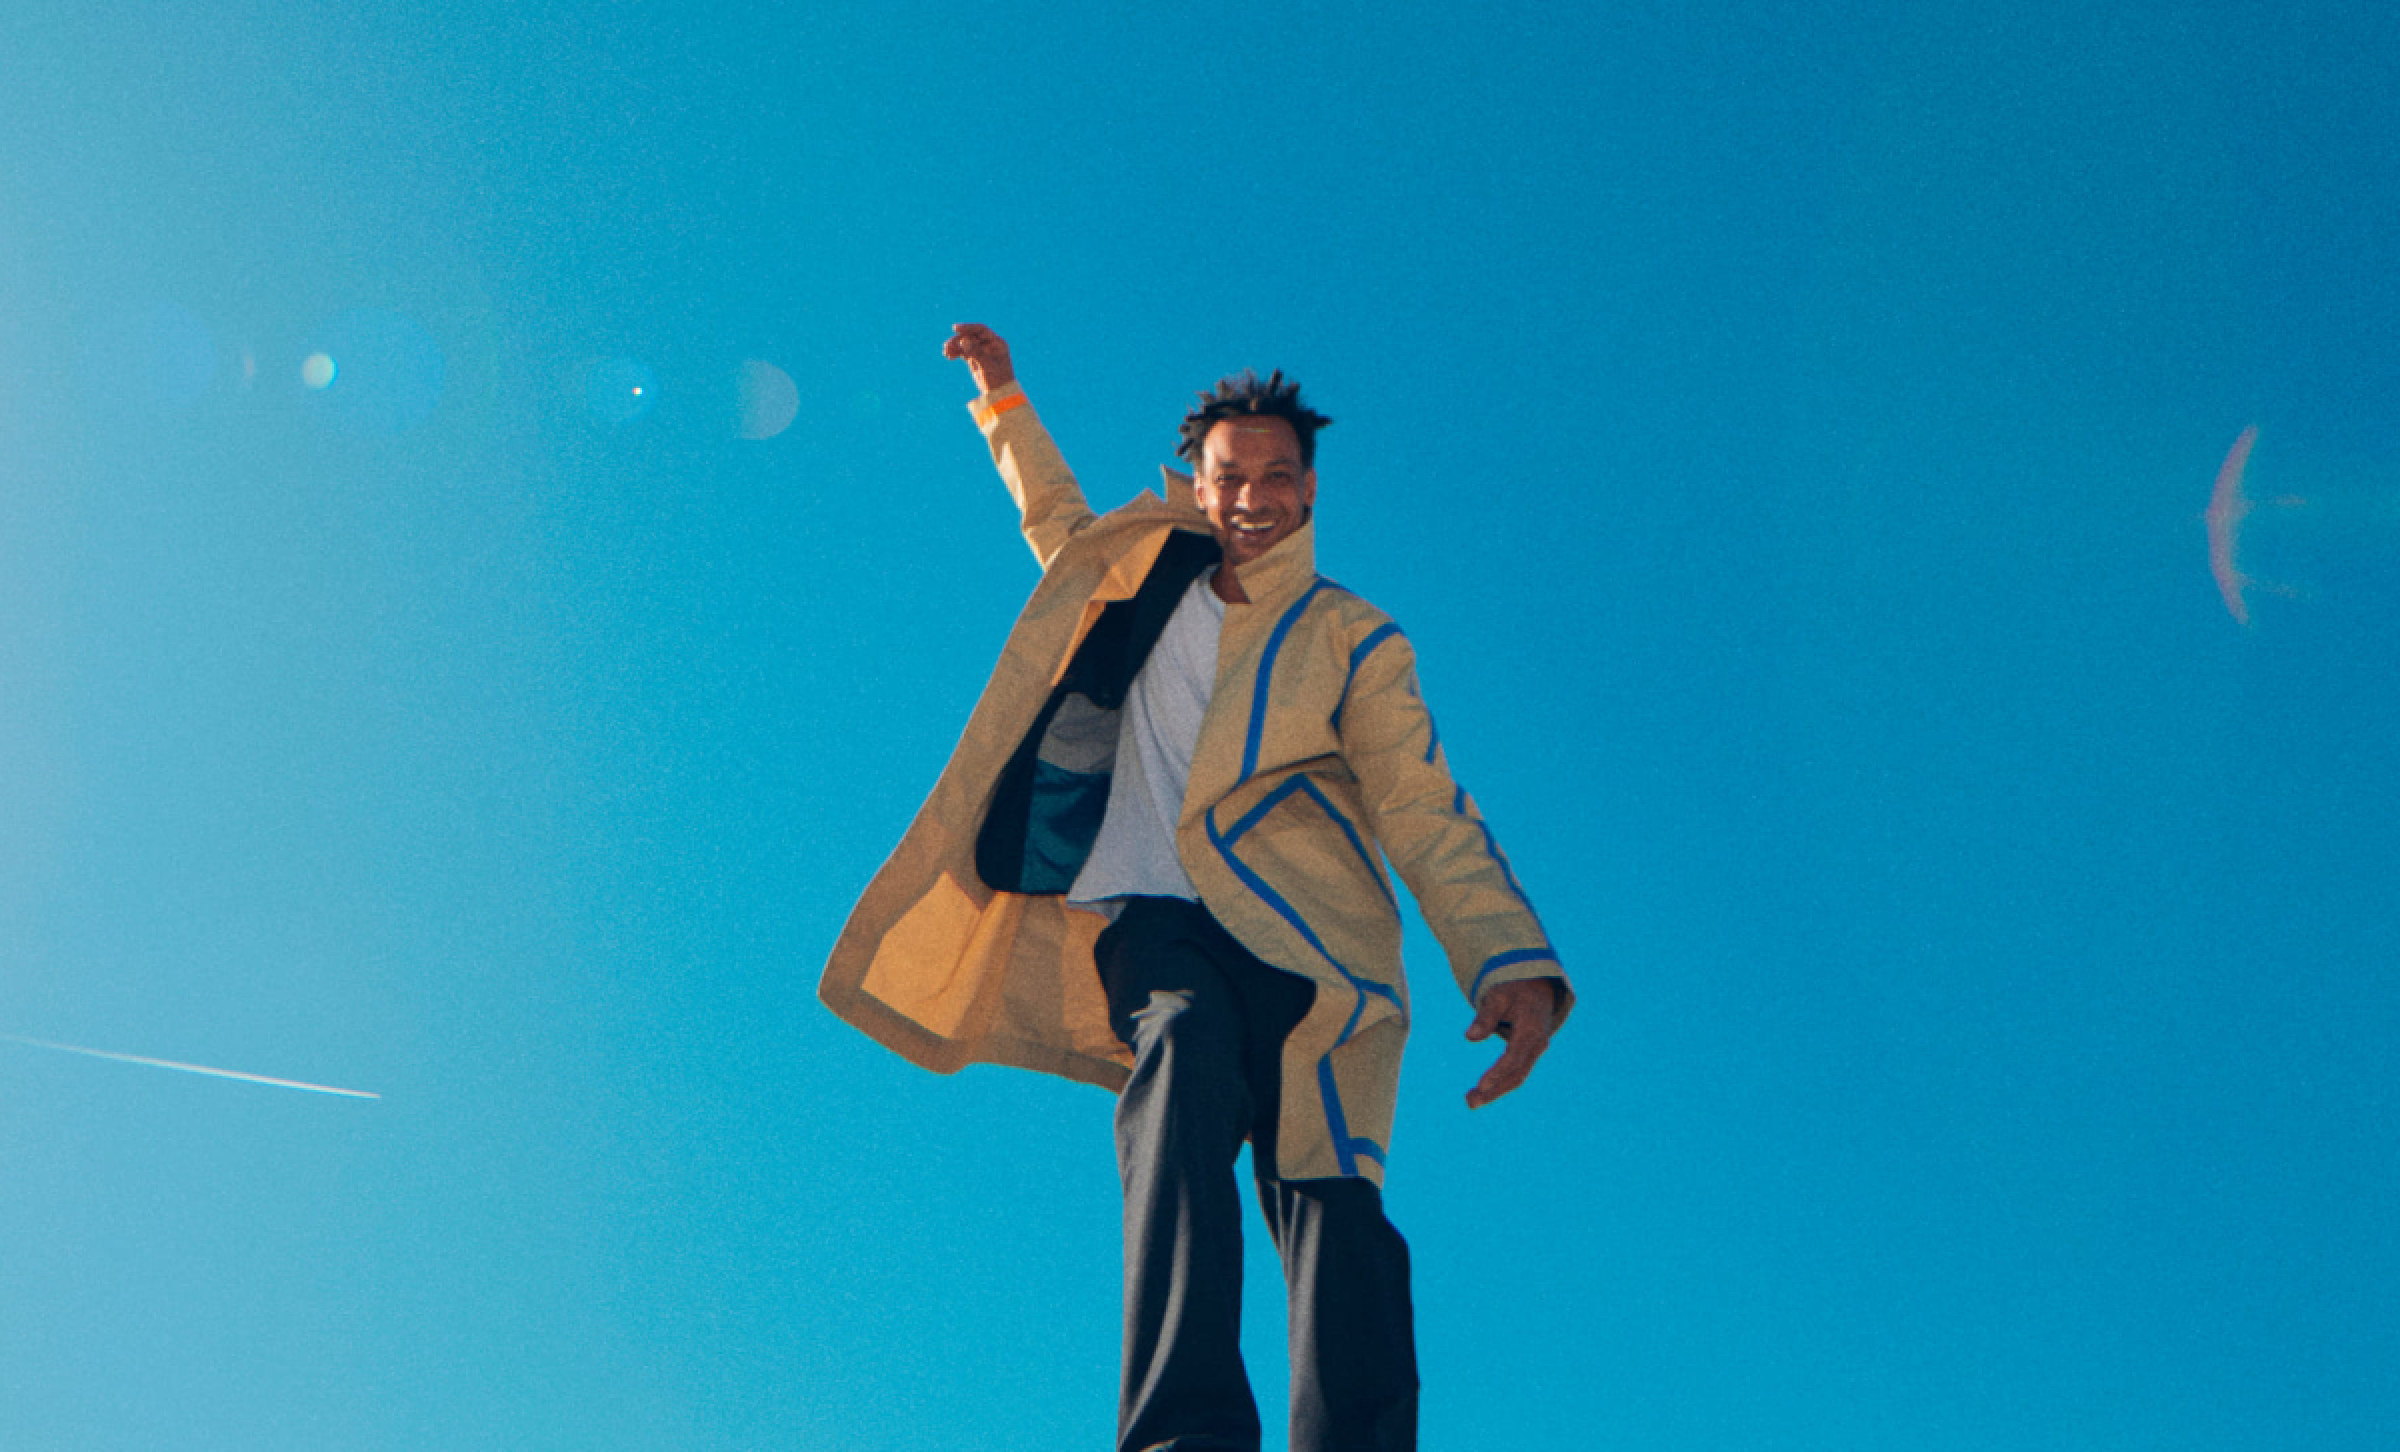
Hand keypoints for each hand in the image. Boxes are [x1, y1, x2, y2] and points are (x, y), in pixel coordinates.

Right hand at [943, 322, 1015, 394]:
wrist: (999, 395)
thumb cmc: (998, 379)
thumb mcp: (987, 365)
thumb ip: (976, 352)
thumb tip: (963, 339)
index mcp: (996, 343)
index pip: (981, 330)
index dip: (968, 327)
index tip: (955, 328)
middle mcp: (989, 345)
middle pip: (971, 336)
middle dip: (958, 339)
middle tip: (947, 346)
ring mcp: (982, 351)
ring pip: (966, 343)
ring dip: (955, 346)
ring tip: (946, 352)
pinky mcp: (975, 359)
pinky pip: (964, 352)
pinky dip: (956, 352)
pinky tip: (949, 356)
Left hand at [1464, 977, 1558, 1108]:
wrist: (1538, 988)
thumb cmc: (1514, 990)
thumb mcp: (1498, 996)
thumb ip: (1485, 1016)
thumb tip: (1469, 1037)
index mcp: (1531, 1030)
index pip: (1513, 1058)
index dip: (1497, 1072)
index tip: (1481, 1085)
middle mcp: (1537, 1044)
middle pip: (1516, 1075)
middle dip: (1494, 1090)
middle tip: (1470, 1102)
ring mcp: (1535, 1051)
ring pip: (1517, 1077)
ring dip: (1495, 1091)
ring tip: (1470, 1101)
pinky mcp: (1529, 1054)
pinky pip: (1516, 1073)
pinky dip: (1500, 1083)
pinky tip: (1482, 1091)